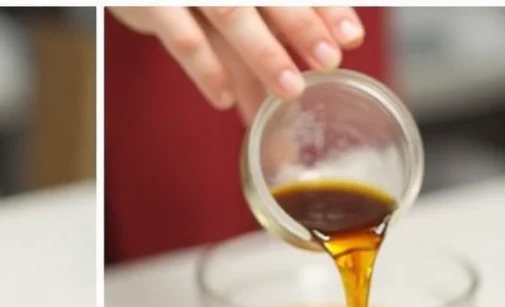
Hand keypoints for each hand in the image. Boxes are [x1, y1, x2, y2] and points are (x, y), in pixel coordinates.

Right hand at [109, 7, 364, 121]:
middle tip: (330, 61)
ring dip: (264, 53)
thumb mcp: (222, 11)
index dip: (326, 8)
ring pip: (233, 15)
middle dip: (304, 27)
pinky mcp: (153, 3)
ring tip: (291, 89)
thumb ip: (254, 45)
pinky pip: (182, 37)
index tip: (351, 36)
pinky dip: (206, 68)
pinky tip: (225, 98)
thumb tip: (284, 99)